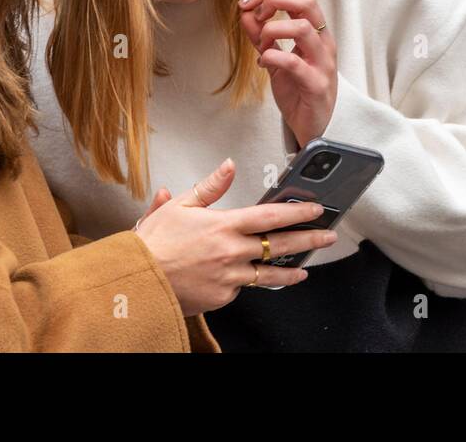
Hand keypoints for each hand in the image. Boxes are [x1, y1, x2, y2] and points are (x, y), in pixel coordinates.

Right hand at [133, 159, 337, 315]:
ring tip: (305, 268)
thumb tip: (228, 167)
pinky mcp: (223, 297)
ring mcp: (230, 278)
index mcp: (224, 226)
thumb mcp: (178, 205)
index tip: (315, 209)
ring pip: (269, 274)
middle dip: (309, 239)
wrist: (137, 282)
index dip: (297, 212)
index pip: (271, 216)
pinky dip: (246, 282)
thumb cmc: (153, 244)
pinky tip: (248, 277)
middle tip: (328, 236)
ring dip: (291, 270)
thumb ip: (209, 187)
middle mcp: (232, 252)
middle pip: (281, 246)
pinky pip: (242, 288)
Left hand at [238, 0, 337, 148]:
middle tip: (256, 13)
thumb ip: (261, 36)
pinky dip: (272, 57)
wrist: (313, 127)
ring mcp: (322, 63)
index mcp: (316, 33)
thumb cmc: (298, 90)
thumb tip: (245, 12)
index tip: (247, 2)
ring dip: (272, 30)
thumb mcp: (275, 58)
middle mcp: (323, 43)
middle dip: (275, 0)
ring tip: (261, 44)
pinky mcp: (316, 85)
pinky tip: (263, 63)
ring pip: (302, 28)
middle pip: (307, 3)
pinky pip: (294, 62)